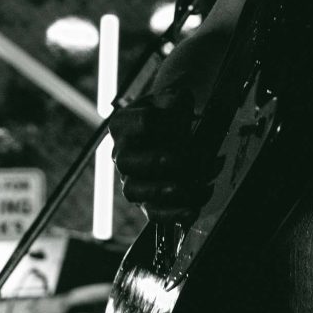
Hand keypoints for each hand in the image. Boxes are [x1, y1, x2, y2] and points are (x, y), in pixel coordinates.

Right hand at [108, 88, 218, 222]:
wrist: (172, 130)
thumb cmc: (170, 113)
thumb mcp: (172, 97)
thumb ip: (175, 101)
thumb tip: (178, 117)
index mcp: (123, 123)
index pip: (144, 123)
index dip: (169, 123)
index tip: (187, 121)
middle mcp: (120, 153)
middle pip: (128, 160)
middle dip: (158, 161)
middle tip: (184, 159)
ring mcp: (129, 179)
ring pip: (134, 191)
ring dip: (162, 191)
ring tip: (186, 188)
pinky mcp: (145, 201)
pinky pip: (152, 213)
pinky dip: (172, 215)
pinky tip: (192, 210)